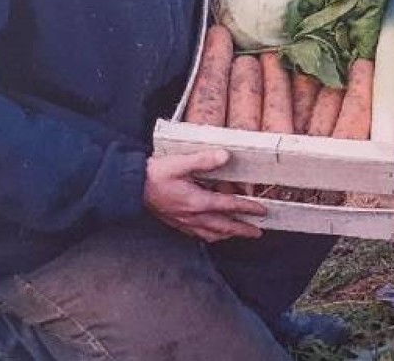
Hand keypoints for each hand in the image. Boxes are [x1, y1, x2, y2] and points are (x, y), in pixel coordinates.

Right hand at [143, 150, 266, 241]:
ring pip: (212, 233)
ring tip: (239, 234)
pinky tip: (213, 233)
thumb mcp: (180, 163)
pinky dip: (211, 235)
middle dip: (242, 229)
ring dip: (228, 235)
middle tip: (257, 232)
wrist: (132, 187)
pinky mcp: (176, 223)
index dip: (247, 208)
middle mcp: (193, 216)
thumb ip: (203, 160)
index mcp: (197, 201)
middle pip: (224, 226)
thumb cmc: (154, 175)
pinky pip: (198, 234)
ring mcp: (184, 222)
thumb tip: (225, 156)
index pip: (228, 206)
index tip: (262, 210)